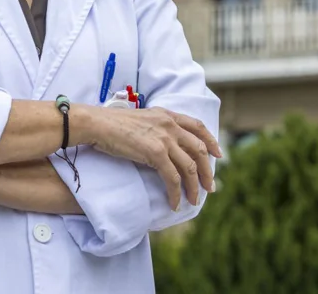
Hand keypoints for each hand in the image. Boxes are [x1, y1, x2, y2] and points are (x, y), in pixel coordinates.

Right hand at [74, 104, 221, 210]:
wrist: (98, 123)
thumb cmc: (114, 123)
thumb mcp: (143, 119)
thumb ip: (158, 127)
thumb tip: (167, 146)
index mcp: (167, 115)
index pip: (198, 126)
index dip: (211, 141)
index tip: (218, 155)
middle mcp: (170, 125)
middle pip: (199, 150)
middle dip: (207, 171)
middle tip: (210, 187)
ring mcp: (164, 138)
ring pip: (188, 167)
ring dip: (194, 187)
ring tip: (194, 200)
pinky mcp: (155, 153)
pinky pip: (172, 178)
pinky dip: (176, 193)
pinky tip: (174, 203)